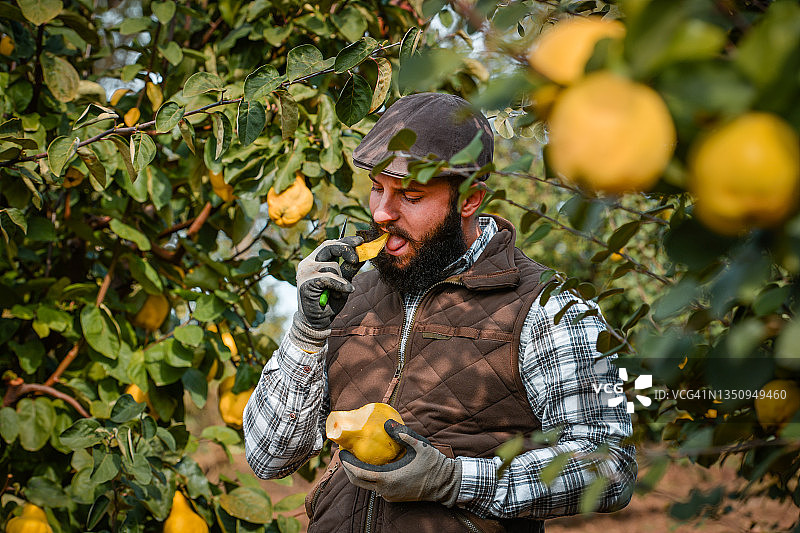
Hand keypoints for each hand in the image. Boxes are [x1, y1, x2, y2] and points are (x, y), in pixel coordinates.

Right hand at [289, 236, 363, 351]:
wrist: (318, 321)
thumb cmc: (330, 300)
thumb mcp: (344, 281)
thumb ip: (350, 268)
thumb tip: (363, 254)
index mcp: (315, 260)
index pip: (330, 244)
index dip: (346, 240)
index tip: (361, 241)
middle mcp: (308, 263)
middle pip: (328, 247)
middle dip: (346, 250)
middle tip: (356, 258)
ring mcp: (305, 272)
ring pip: (331, 266)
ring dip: (342, 279)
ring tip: (342, 292)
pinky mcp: (306, 283)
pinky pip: (328, 278)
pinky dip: (339, 285)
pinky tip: (342, 293)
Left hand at [340, 420, 461, 505]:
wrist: (446, 484)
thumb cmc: (433, 464)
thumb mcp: (419, 445)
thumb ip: (402, 434)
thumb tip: (387, 423)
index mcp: (388, 479)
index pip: (359, 473)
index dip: (348, 463)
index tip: (342, 452)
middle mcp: (386, 490)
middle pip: (358, 482)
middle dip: (348, 469)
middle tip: (344, 454)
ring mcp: (389, 495)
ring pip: (366, 486)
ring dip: (358, 473)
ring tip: (354, 457)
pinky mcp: (393, 497)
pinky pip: (375, 487)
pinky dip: (368, 477)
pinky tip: (369, 465)